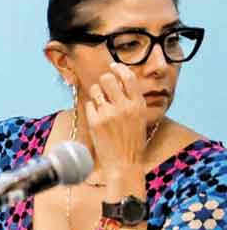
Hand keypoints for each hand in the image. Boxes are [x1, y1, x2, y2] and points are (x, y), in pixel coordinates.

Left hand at [84, 63, 149, 177]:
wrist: (124, 163)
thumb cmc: (132, 141)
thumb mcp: (139, 118)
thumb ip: (132, 100)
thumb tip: (120, 81)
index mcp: (138, 104)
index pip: (128, 77)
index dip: (119, 69)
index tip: (113, 66)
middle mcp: (124, 106)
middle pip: (108, 79)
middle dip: (104, 81)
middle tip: (104, 88)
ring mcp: (109, 113)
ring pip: (96, 90)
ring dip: (96, 94)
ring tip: (100, 105)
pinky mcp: (95, 121)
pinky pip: (89, 105)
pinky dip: (91, 109)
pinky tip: (97, 119)